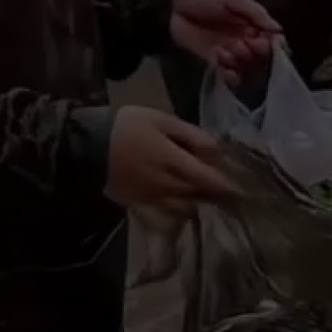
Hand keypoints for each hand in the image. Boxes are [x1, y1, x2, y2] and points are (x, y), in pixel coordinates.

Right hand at [106, 106, 238, 211]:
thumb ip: (191, 135)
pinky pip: (169, 212)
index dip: (229, 184)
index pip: (210, 180)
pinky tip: (185, 200)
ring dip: (199, 202)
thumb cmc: (126, 126)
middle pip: (201, 196)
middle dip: (216, 193)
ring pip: (187, 207)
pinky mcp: (141, 205)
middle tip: (231, 188)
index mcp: (174, 162)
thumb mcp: (161, 119)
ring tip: (207, 194)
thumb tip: (216, 149)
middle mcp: (168, 186)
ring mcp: (154, 198)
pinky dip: (181, 208)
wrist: (85, 145)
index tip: (246, 185)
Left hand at [170, 0, 282, 85]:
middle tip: (243, 44)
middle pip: (263, 56)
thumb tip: (278, 29)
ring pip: (248, 67)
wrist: (170, 9)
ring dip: (241, 61)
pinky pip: (232, 76)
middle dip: (256, 52)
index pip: (272, 39)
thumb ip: (255, 12)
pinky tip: (223, 63)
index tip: (264, 40)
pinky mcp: (217, 63)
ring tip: (226, 50)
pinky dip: (231, 74)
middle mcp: (245, 39)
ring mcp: (231, 53)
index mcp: (252, 23)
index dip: (272, 43)